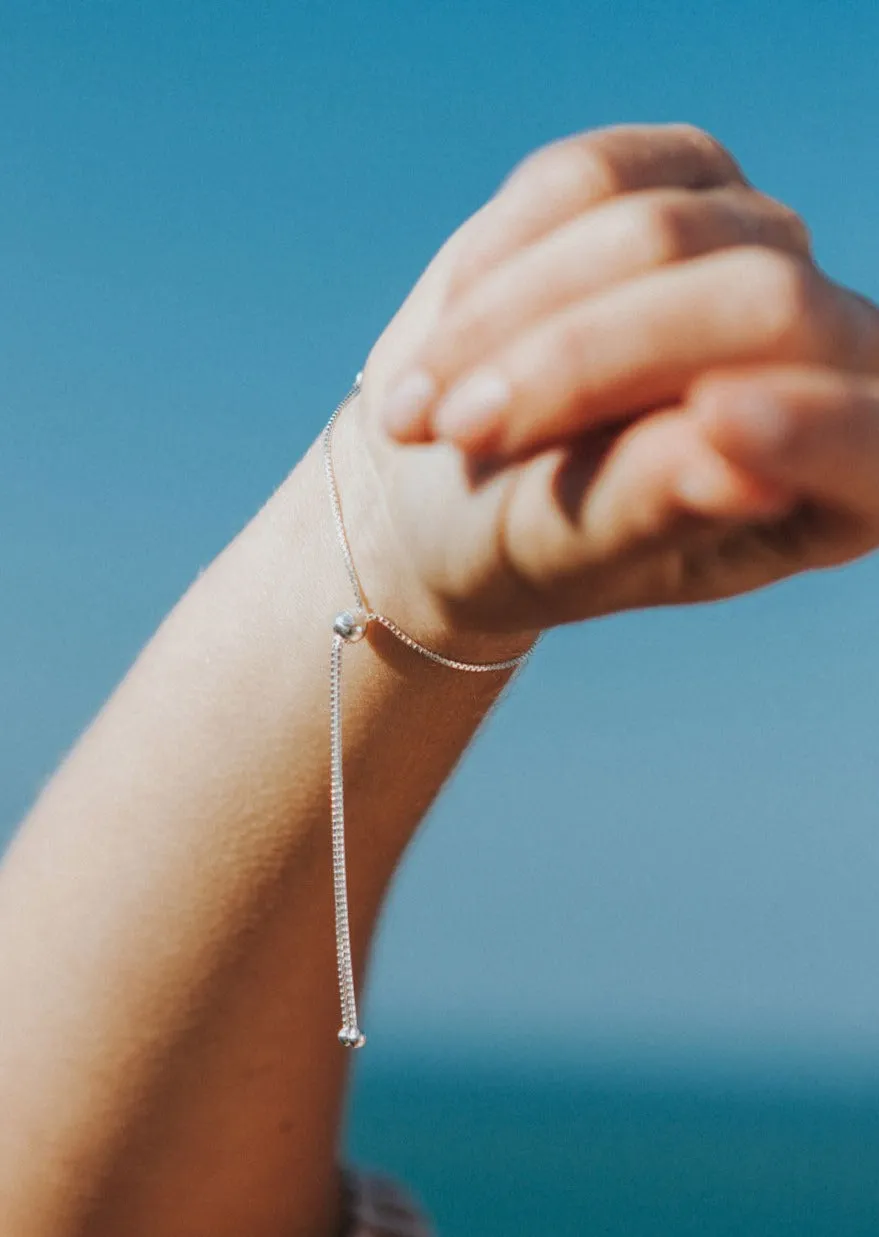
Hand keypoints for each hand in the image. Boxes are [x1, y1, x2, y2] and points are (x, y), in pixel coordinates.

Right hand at [343, 124, 878, 637]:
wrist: (444, 470)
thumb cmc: (518, 541)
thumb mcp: (569, 553)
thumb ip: (649, 512)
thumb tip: (746, 470)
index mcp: (835, 477)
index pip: (872, 440)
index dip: (815, 429)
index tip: (720, 424)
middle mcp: (824, 349)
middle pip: (757, 305)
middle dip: (585, 362)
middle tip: (460, 431)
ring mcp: (758, 247)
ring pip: (658, 229)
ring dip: (508, 317)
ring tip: (414, 411)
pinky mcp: (677, 173)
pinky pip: (586, 177)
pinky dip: (493, 257)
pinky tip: (442, 335)